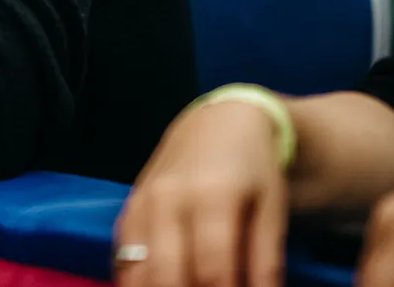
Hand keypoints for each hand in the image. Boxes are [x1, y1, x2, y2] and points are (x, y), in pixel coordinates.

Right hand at [114, 101, 288, 286]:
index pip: (214, 271)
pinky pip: (121, 257)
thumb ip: (266, 261)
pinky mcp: (127, 208)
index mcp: (212, 197)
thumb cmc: (253, 169)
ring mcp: (142, 203)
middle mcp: (169, 199)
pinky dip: (134, 283)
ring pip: (137, 271)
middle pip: (169, 275)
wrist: (216, 124)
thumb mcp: (272, 211)